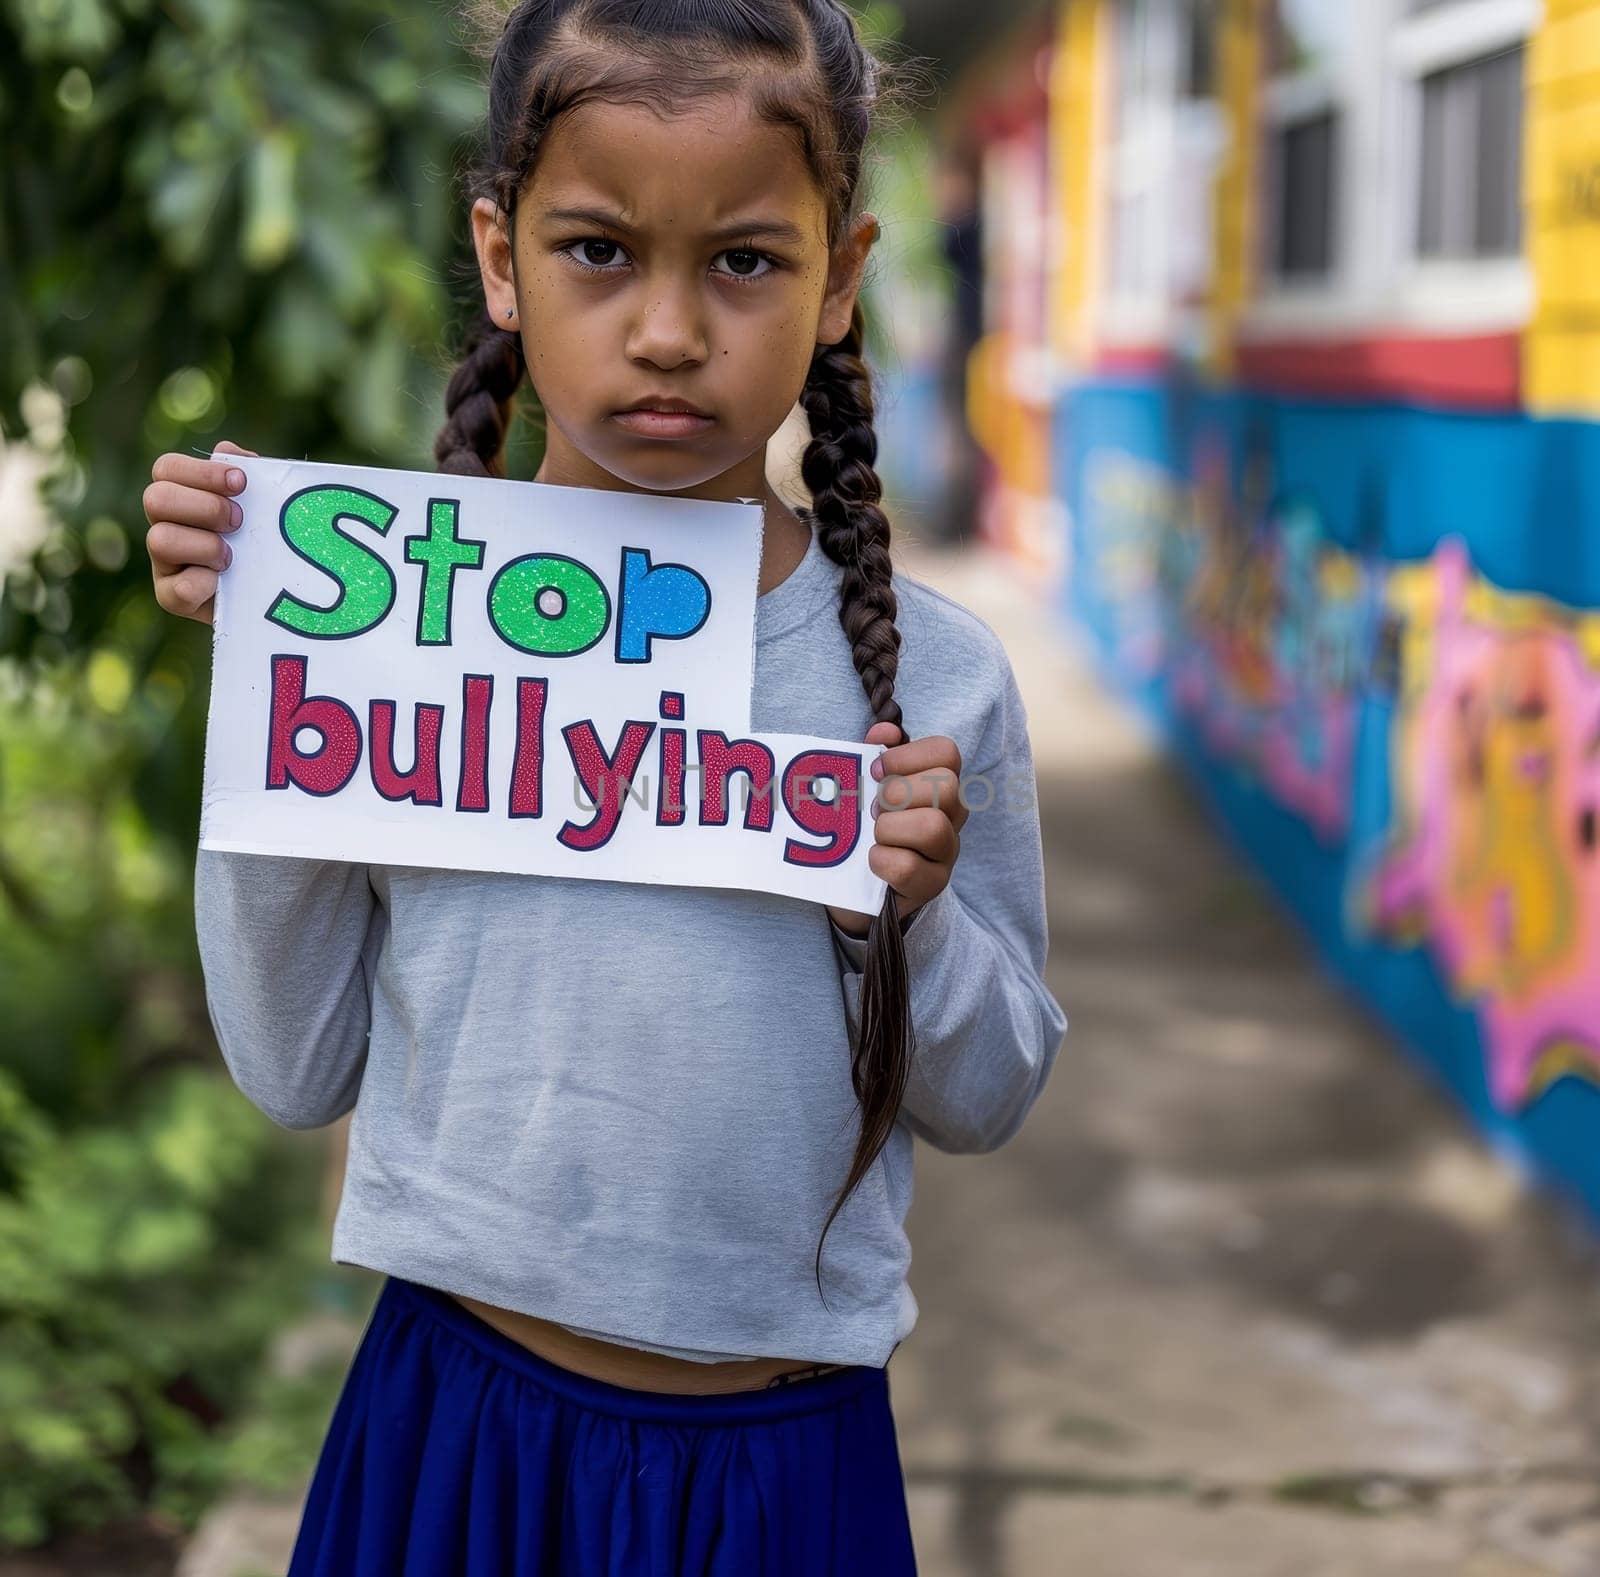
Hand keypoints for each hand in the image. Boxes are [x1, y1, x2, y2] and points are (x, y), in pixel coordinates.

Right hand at [143, 439, 257, 623]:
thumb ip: (248, 474)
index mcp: (181, 496)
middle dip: (204, 507)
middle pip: (156, 499)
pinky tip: (223, 582)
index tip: (240, 483)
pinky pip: (176, 589)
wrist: (276, 593)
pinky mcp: (173, 597)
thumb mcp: (262, 504)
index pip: (167, 468)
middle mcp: (165, 525)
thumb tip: (230, 455)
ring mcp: (164, 563)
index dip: (201, 472)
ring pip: (159, 540)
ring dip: (204, 545)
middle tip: (238, 521)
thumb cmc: (264, 540)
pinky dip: (203, 583)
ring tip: (232, 556)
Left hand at [826, 722, 966, 940]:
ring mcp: (946, 853)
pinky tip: (872, 861)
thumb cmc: (865, 828)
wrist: (854, 887)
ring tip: (876, 835)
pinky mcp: (931, 885)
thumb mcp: (867, 788)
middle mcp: (952, 816)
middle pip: (946, 786)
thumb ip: (877, 756)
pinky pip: (909, 867)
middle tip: (874, 808)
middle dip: (898, 793)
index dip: (908, 755)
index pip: (947, 752)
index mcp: (939, 784)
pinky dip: (882, 860)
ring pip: (933, 827)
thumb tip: (884, 733)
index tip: (877, 771)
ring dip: (891, 828)